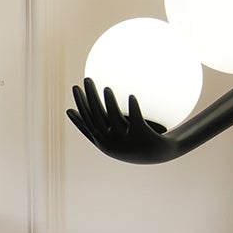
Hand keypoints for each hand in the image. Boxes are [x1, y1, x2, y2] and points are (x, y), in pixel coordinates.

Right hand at [68, 78, 183, 164]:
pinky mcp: (143, 137)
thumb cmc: (134, 143)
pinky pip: (137, 121)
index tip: (75, 87)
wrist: (160, 154)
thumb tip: (72, 110)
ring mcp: (127, 141)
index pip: (87, 121)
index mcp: (103, 142)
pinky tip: (131, 96)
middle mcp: (112, 143)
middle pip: (97, 117)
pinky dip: (133, 108)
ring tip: (107, 88)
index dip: (80, 104)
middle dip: (90, 97)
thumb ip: (98, 123)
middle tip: (88, 78)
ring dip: (110, 103)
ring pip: (115, 119)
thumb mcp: (112, 135)